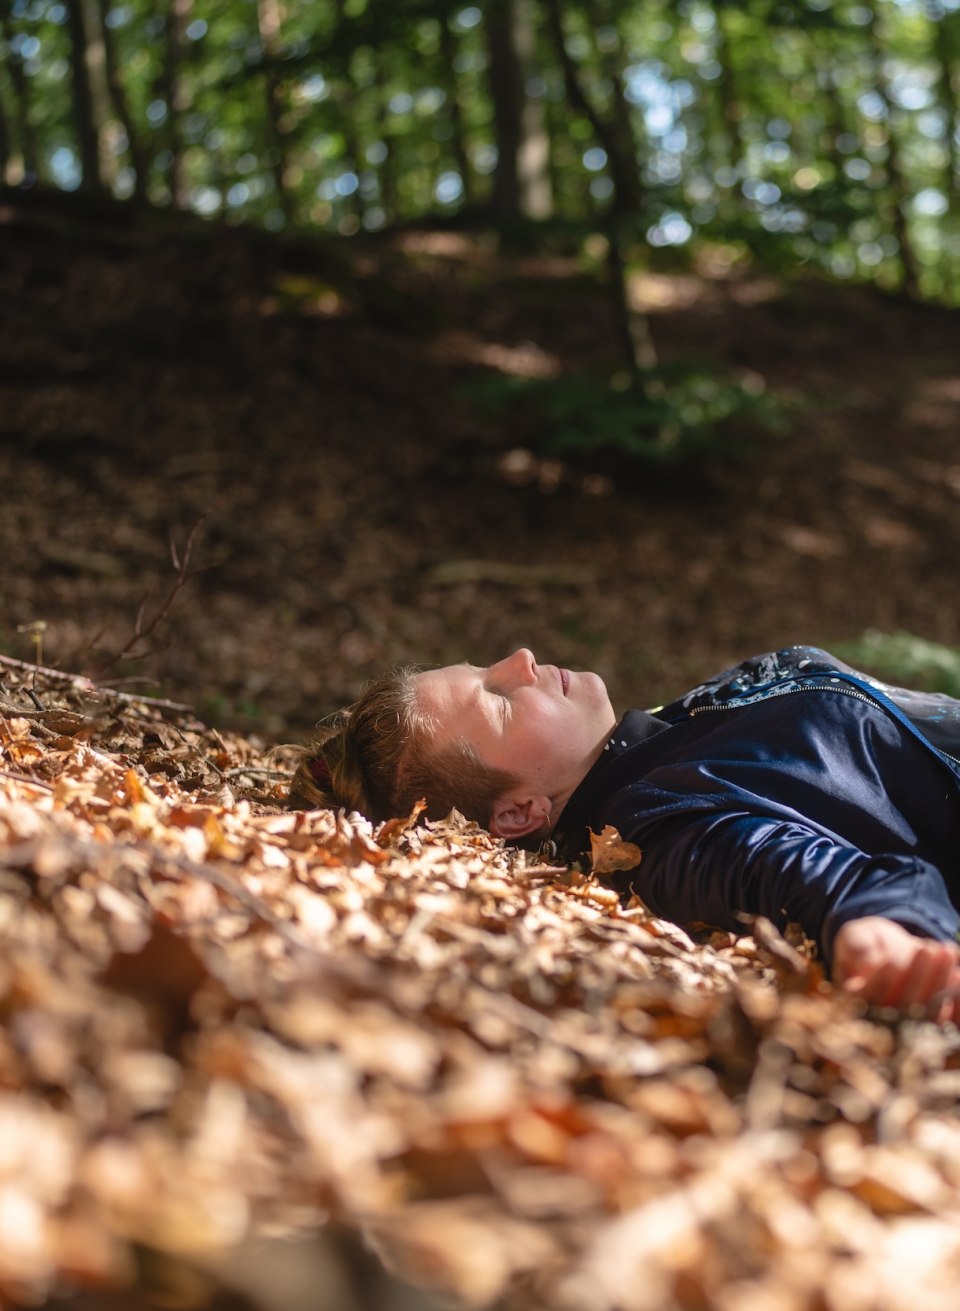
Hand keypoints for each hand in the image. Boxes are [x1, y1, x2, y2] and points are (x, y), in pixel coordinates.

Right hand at [833, 916, 959, 1020]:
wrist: (889, 949)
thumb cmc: (867, 942)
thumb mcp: (856, 936)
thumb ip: (858, 947)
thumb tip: (867, 965)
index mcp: (853, 1002)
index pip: (865, 1001)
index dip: (878, 984)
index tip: (890, 962)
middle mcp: (880, 1020)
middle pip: (900, 1008)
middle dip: (917, 977)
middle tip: (927, 949)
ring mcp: (908, 1023)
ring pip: (926, 1013)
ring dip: (940, 983)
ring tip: (945, 951)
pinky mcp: (929, 1021)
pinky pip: (945, 1018)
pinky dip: (954, 999)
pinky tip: (956, 974)